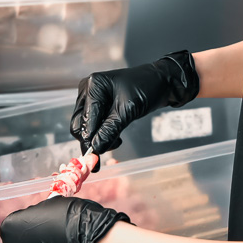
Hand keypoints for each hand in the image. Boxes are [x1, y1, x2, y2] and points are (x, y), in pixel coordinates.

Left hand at [0, 197, 130, 242]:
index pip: (19, 219)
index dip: (35, 217)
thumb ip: (40, 211)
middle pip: (22, 239)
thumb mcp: (51, 204)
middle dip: (35, 235)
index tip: (47, 217)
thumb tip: (42, 214)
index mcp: (9, 227)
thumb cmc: (70, 218)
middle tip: (54, 230)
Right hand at [70, 50, 199, 162]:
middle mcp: (88, 90)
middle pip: (80, 124)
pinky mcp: (99, 104)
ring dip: (98, 137)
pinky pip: (94, 123)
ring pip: (85, 126)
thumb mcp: (129, 110)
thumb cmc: (148, 88)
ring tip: (117, 140)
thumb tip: (95, 148)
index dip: (90, 141)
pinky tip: (116, 136)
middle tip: (111, 148)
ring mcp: (92, 97)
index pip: (85, 121)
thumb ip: (110, 130)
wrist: (163, 81)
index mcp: (93, 86)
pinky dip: (102, 133)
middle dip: (93, 139)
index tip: (93, 160)